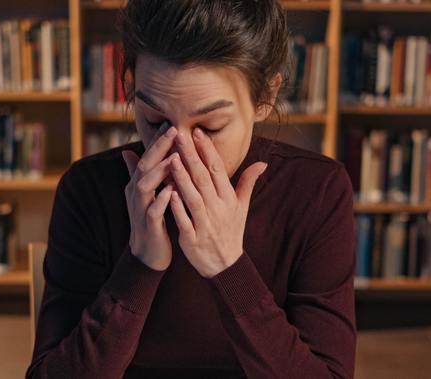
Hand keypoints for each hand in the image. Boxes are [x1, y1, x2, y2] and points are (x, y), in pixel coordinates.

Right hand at [122, 122, 179, 270]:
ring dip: (159, 171)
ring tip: (174, 157)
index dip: (158, 141)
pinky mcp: (148, 225)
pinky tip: (173, 190)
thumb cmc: (151, 220)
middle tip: (173, 130)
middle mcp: (136, 193)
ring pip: (146, 186)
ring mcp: (140, 209)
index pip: (147, 157)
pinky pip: (153, 210)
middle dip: (158, 148)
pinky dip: (162, 200)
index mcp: (137, 184)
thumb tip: (127, 151)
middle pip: (144, 166)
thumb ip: (138, 173)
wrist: (147, 253)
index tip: (172, 123)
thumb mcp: (144, 194)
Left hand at [168, 128, 267, 277]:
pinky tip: (168, 192)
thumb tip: (262, 163)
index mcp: (228, 199)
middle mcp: (218, 210)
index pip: (218, 170)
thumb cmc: (231, 231)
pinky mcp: (193, 239)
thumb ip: (248, 183)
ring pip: (193, 198)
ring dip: (183, 179)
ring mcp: (205, 225)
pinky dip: (177, 208)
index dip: (207, 150)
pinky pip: (184, 221)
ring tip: (171, 159)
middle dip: (192, 156)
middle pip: (204, 179)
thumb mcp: (242, 207)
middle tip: (180, 135)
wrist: (225, 266)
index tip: (197, 131)